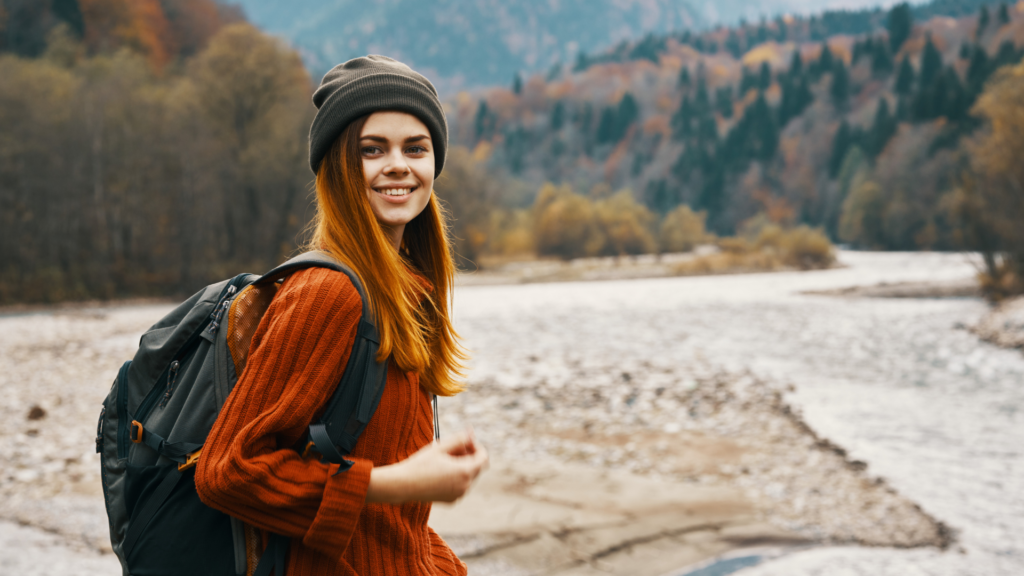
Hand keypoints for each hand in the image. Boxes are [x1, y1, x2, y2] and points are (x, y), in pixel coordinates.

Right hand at [366, 429, 487, 503]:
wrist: (403, 485)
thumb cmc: (421, 464)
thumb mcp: (441, 447)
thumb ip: (460, 439)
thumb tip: (471, 433)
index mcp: (465, 472)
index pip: (483, 457)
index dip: (476, 447)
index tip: (464, 442)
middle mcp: (465, 486)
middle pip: (476, 467)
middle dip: (468, 456)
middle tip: (450, 449)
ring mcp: (459, 495)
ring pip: (468, 477)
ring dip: (461, 466)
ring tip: (443, 460)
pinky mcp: (451, 501)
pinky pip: (460, 486)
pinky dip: (455, 477)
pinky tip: (439, 472)